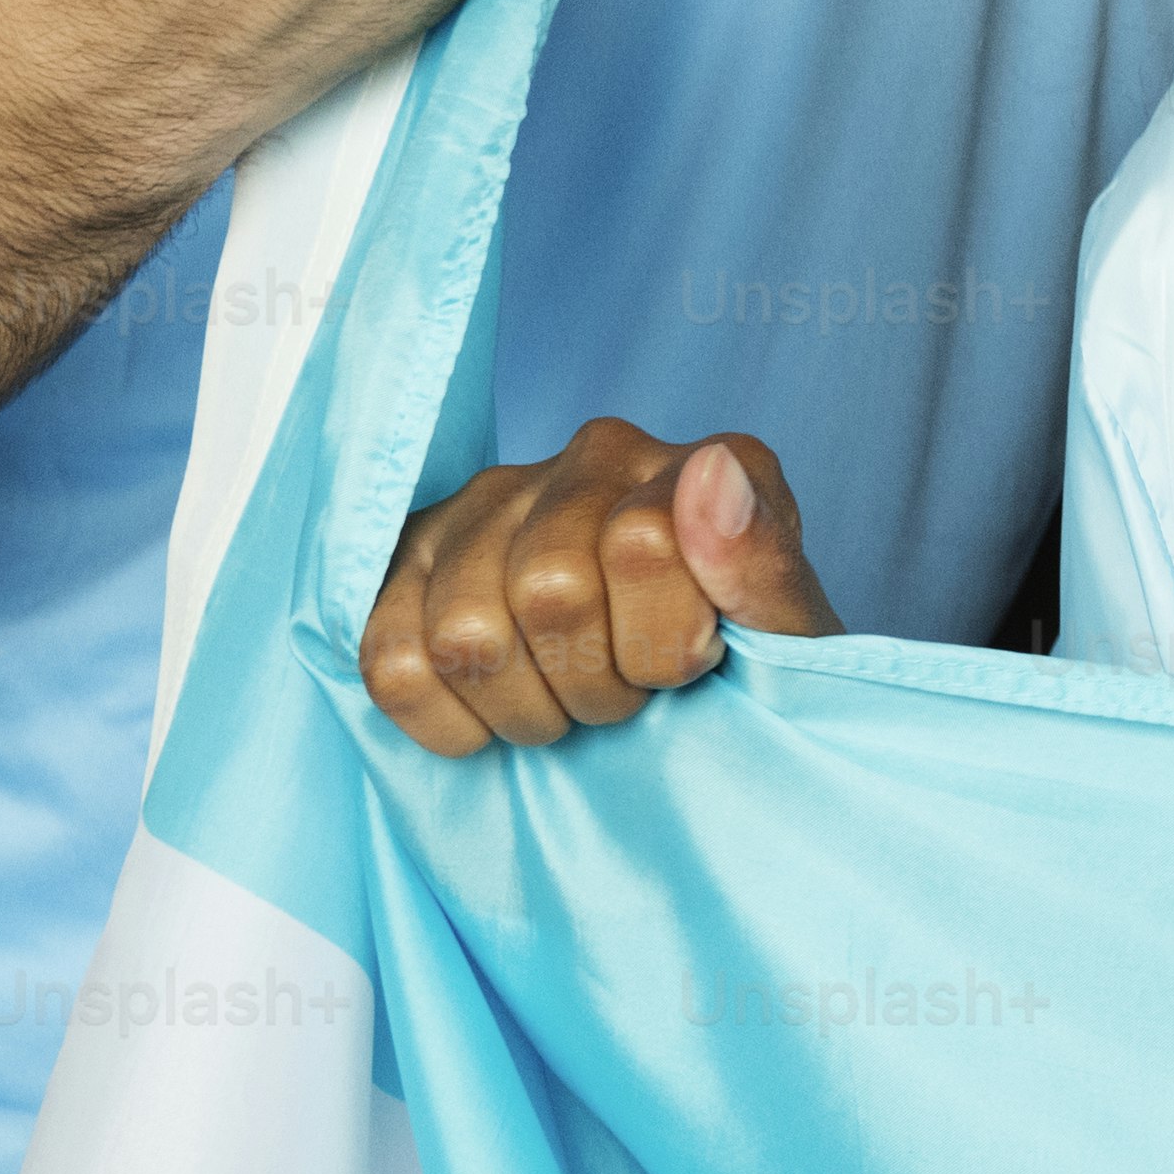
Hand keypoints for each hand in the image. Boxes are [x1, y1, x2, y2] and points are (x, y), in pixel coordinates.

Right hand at [362, 419, 837, 752]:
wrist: (680, 702)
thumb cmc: (739, 667)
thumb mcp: (783, 639)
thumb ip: (763, 565)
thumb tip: (711, 473)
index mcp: (705, 461)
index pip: (641, 544)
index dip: (664, 645)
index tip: (691, 666)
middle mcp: (598, 455)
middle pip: (547, 589)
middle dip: (594, 682)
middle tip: (624, 697)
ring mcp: (496, 499)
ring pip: (465, 631)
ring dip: (524, 706)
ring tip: (569, 704)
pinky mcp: (415, 557)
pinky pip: (390, 658)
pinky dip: (448, 718)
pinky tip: (497, 715)